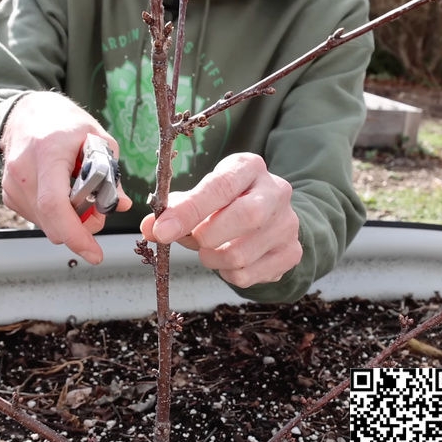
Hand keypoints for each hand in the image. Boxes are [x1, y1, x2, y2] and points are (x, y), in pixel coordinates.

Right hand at [0, 92, 131, 264]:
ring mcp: (11, 184)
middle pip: (51, 222)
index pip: (55, 205)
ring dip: (67, 221)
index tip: (93, 252)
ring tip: (77, 194)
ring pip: (45, 224)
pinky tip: (59, 193)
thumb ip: (110, 174)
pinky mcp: (8, 194)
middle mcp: (23, 170)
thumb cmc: (61, 122)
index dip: (75, 234)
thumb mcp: (96, 138)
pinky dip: (53, 215)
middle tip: (96, 212)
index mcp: (47, 152)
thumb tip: (120, 205)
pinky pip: (36, 218)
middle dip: (80, 229)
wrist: (25, 113)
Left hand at [140, 152, 300, 287]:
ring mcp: (288, 224)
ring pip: (240, 254)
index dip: (189, 211)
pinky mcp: (291, 253)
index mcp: (249, 167)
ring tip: (210, 250)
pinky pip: (247, 275)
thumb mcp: (202, 196)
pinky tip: (228, 261)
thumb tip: (150, 228)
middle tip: (194, 240)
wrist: (270, 219)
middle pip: (245, 217)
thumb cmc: (226, 204)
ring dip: (212, 259)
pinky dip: (226, 273)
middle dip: (206, 236)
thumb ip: (175, 209)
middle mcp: (276, 191)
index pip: (221, 187)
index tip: (162, 230)